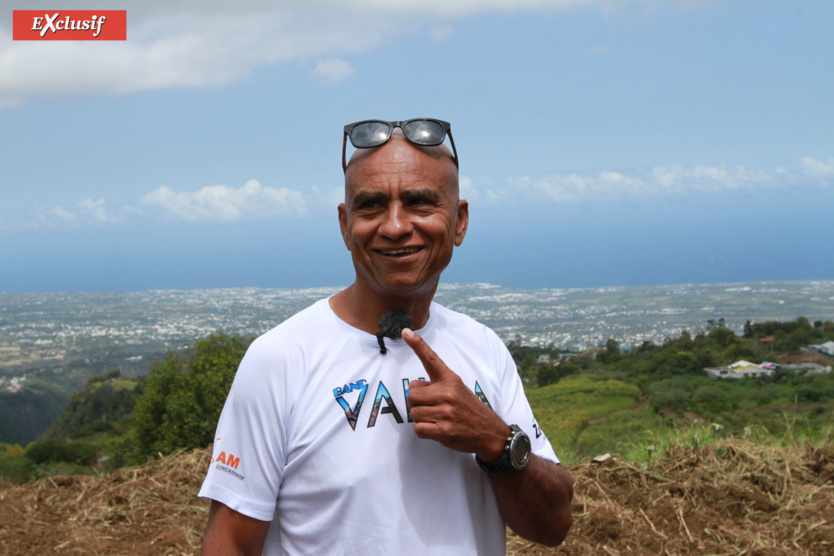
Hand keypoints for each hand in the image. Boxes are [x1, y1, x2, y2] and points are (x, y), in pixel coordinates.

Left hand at [402, 328, 509, 460]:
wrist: (489, 433)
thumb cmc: (468, 409)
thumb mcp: (456, 390)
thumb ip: (434, 385)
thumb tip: (413, 386)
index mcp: (450, 380)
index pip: (431, 359)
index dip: (417, 345)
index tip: (406, 331)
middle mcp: (448, 393)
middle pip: (412, 395)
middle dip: (416, 403)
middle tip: (431, 407)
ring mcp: (446, 412)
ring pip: (414, 413)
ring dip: (422, 418)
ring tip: (438, 419)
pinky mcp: (444, 430)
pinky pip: (419, 429)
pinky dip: (424, 431)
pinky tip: (437, 430)